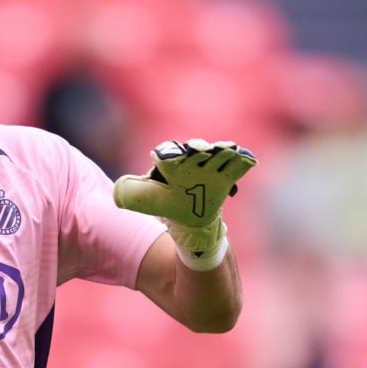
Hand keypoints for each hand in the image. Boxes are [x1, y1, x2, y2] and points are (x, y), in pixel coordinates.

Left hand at [114, 139, 256, 265]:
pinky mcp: (226, 177)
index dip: (168, 154)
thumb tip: (119, 190)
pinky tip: (248, 158)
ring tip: (228, 149)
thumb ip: (132, 193)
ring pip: (217, 155)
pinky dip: (242, 161)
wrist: (190, 219)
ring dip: (222, 151)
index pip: (169, 154)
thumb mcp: (147, 201)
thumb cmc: (167, 204)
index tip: (164, 156)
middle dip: (198, 148)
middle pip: (196, 150)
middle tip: (200, 149)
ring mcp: (210, 168)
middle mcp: (191, 161)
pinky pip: (236, 166)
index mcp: (171, 164)